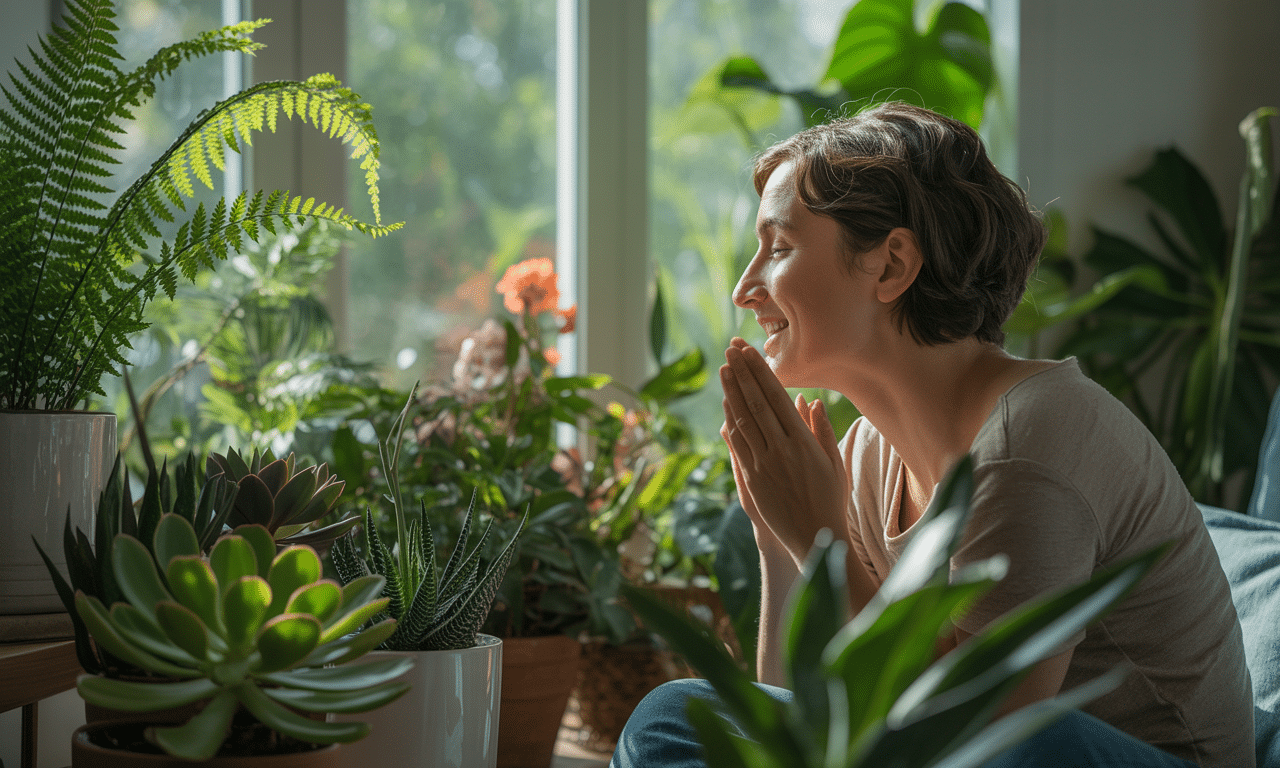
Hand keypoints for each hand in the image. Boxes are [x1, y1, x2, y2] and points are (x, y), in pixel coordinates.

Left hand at [720, 338, 849, 566]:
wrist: (815, 537)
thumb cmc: (830, 498)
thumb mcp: (834, 462)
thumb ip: (821, 430)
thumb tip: (811, 400)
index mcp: (804, 441)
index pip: (777, 397)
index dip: (761, 372)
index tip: (750, 351)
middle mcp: (782, 449)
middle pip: (757, 403)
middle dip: (743, 373)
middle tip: (731, 349)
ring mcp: (764, 464)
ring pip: (743, 420)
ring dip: (731, 392)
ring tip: (724, 368)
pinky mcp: (751, 479)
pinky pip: (738, 444)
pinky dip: (730, 420)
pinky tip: (725, 404)